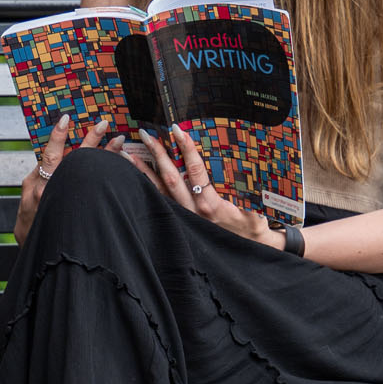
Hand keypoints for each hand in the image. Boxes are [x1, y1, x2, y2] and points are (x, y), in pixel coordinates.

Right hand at [13, 113, 119, 243]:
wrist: (38, 254)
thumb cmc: (33, 226)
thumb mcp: (28, 202)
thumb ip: (40, 182)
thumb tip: (53, 161)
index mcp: (36, 186)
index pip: (49, 155)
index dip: (58, 136)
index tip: (67, 119)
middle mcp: (50, 193)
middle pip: (73, 160)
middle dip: (90, 140)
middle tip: (103, 123)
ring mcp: (67, 203)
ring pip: (89, 174)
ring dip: (106, 155)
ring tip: (119, 141)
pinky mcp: (81, 213)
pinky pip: (100, 193)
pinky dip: (112, 178)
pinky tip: (123, 169)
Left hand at [131, 125, 276, 244]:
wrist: (247, 253)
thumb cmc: (252, 228)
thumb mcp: (254, 209)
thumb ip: (246, 191)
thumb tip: (248, 166)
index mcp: (211, 205)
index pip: (196, 171)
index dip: (186, 149)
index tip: (178, 130)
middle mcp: (193, 212)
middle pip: (171, 178)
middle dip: (158, 154)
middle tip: (147, 134)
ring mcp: (183, 218)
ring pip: (159, 191)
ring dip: (143, 172)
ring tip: (128, 154)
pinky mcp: (178, 222)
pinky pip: (158, 203)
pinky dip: (145, 188)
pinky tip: (133, 178)